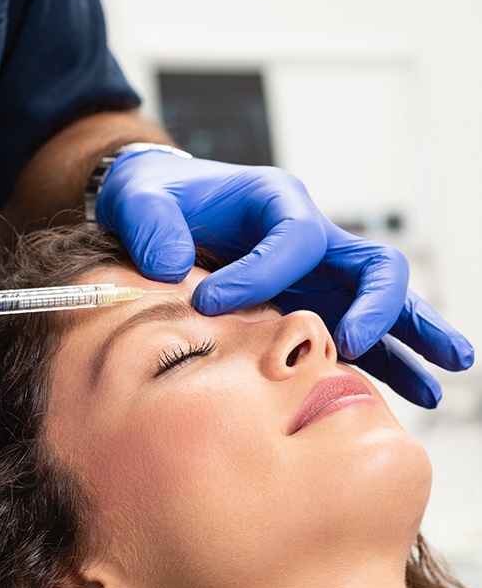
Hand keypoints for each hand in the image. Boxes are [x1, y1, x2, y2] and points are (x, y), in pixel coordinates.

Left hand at [96, 152, 473, 406]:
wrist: (164, 208)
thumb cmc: (157, 200)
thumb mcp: (140, 200)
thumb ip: (151, 225)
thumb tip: (172, 266)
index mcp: (275, 202)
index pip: (295, 237)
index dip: (261, 274)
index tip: (210, 305)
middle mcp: (309, 237)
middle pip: (369, 263)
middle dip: (374, 304)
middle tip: (353, 343)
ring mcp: (318, 274)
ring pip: (383, 300)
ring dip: (415, 334)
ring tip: (448, 370)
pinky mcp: (314, 303)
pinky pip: (362, 330)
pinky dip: (392, 357)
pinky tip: (419, 388)